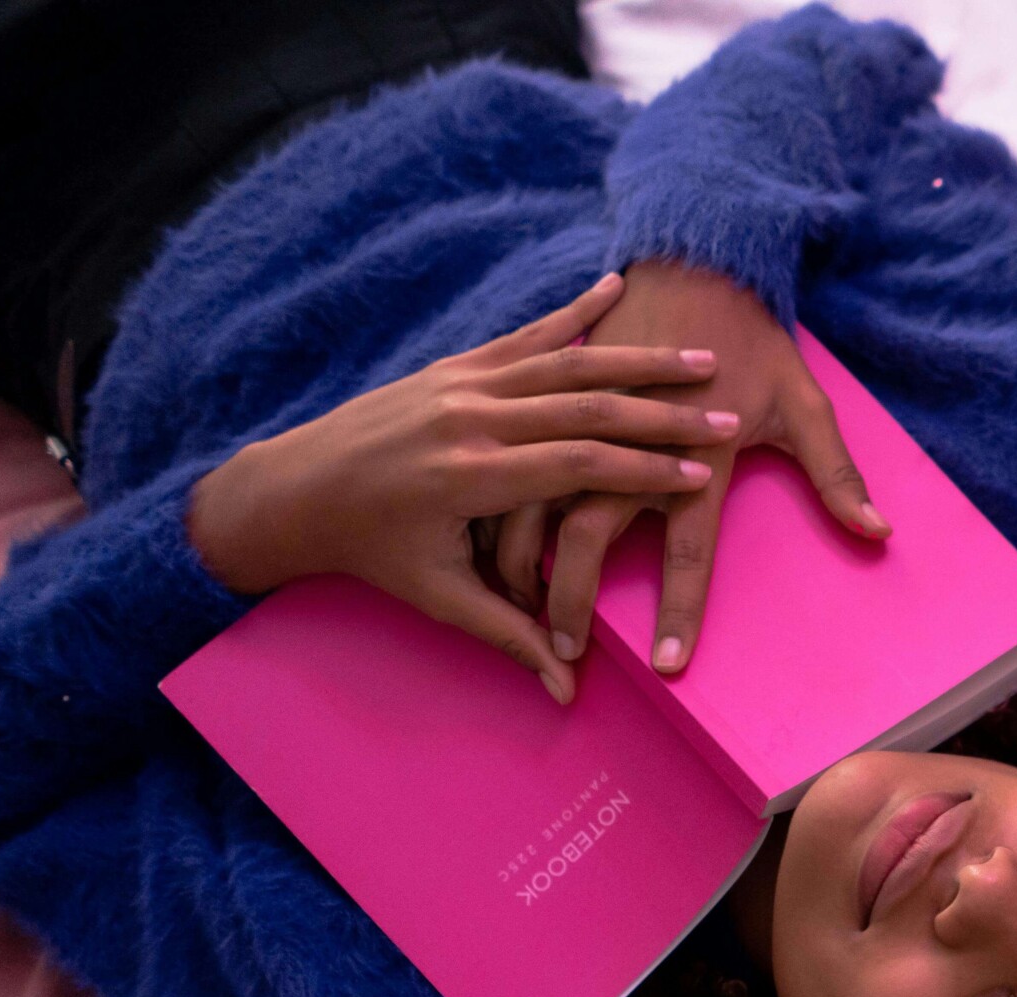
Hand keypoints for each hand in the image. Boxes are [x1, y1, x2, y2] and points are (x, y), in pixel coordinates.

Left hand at [188, 274, 733, 702]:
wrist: (294, 489)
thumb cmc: (373, 551)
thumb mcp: (439, 598)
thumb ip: (510, 637)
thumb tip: (567, 692)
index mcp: (470, 477)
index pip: (576, 467)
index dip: (643, 471)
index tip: (701, 475)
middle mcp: (471, 419)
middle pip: (584, 408)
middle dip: (662, 414)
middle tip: (722, 414)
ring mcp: (463, 383)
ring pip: (565, 363)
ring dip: (638, 359)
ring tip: (698, 359)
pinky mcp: (456, 365)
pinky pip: (526, 335)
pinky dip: (574, 311)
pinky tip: (616, 284)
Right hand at [530, 260, 887, 675]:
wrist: (697, 258)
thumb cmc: (756, 341)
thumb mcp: (806, 406)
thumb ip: (837, 477)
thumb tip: (879, 533)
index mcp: (696, 451)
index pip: (688, 549)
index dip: (678, 608)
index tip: (667, 664)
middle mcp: (633, 441)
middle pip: (589, 533)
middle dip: (572, 596)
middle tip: (562, 650)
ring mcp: (584, 421)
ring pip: (535, 501)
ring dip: (520, 560)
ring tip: (513, 611)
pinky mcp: (555, 403)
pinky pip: (514, 465)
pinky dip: (500, 508)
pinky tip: (486, 547)